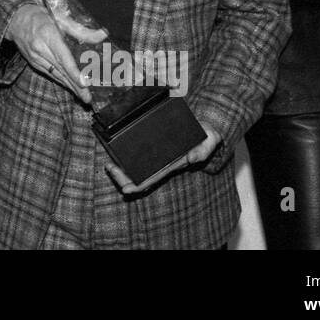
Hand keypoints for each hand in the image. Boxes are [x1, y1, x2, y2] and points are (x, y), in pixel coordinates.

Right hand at [5, 1, 106, 103]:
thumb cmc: (40, 15)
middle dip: (75, 86)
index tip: (84, 83)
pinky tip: (70, 87)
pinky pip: (49, 73)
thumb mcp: (61, 18)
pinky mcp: (32, 62)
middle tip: (88, 98)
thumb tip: (102, 35)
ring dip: (69, 87)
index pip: (63, 57)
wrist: (14, 19)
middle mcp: (39, 48)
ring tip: (83, 97)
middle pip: (60, 70)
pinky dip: (61, 81)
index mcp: (47, 34)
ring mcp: (34, 57)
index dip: (73, 72)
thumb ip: (82, 30)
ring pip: (54, 75)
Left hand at [106, 123, 220, 195]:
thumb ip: (203, 150)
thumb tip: (192, 158)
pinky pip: (138, 156)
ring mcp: (158, 157)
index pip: (153, 179)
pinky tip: (115, 151)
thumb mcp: (210, 140)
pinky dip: (125, 156)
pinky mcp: (155, 148)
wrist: (207, 130)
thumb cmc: (207, 136)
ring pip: (136, 168)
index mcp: (173, 165)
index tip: (125, 189)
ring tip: (109, 164)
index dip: (138, 186)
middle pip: (139, 177)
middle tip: (109, 168)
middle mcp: (163, 164)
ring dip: (121, 168)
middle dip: (122, 177)